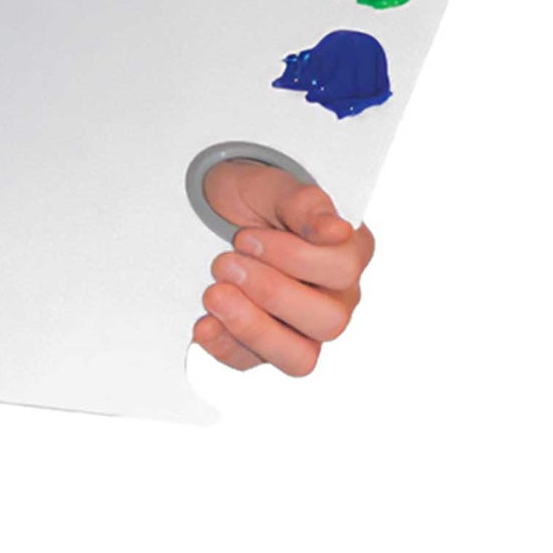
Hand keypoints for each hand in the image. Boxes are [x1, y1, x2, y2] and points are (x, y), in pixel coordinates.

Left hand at [192, 159, 375, 375]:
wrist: (215, 208)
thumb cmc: (258, 198)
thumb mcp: (276, 187)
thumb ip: (307, 205)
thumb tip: (339, 230)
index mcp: (349, 254)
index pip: (341, 271)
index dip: (291, 257)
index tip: (245, 236)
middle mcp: (336, 299)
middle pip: (328, 322)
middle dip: (270, 293)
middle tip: (225, 262)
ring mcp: (303, 329)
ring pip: (300, 358)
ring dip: (252, 328)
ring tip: (213, 295)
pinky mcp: (265, 347)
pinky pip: (253, 364)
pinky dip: (225, 347)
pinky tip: (204, 325)